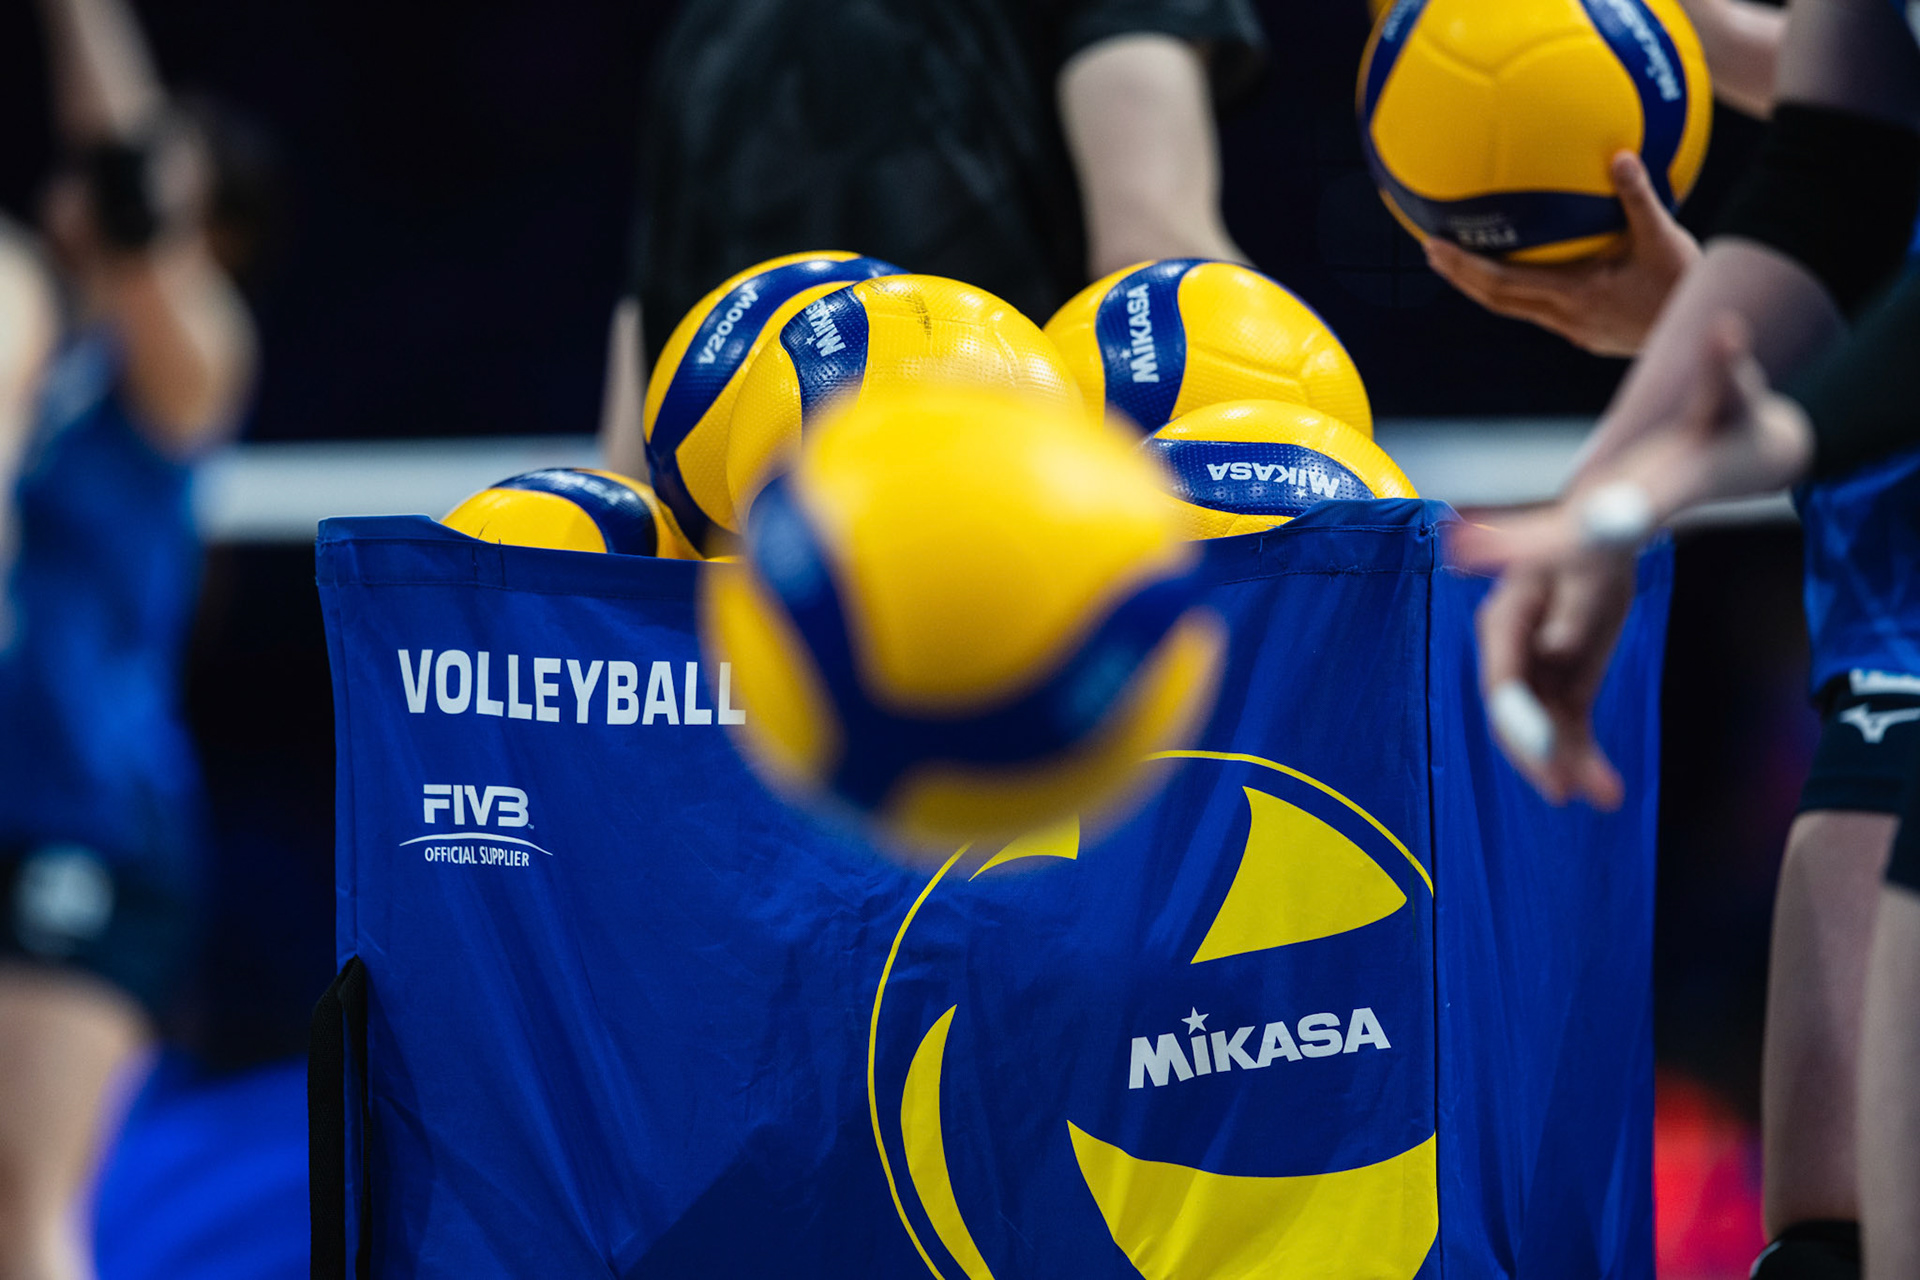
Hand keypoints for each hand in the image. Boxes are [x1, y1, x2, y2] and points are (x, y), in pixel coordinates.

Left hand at [1424, 152, 1699, 356]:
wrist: (1703, 332)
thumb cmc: (1684, 284)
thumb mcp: (1662, 236)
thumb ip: (1638, 196)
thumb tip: (1619, 155)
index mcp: (1572, 296)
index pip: (1502, 284)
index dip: (1464, 268)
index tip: (1435, 247)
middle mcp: (1564, 319)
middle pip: (1496, 300)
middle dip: (1460, 276)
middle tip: (1432, 250)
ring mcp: (1573, 329)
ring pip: (1515, 308)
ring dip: (1484, 286)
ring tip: (1461, 261)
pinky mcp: (1586, 333)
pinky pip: (1539, 310)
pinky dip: (1518, 290)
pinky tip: (1522, 272)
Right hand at [1449, 315, 1814, 805]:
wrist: (1707, 434)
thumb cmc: (1722, 420)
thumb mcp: (1730, 404)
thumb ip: (1722, 376)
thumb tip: (1729, 330)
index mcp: (1588, 516)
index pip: (1544, 562)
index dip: (1535, 607)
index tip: (1543, 649)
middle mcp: (1559, 568)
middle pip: (1511, 647)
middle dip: (1524, 711)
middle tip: (1548, 772)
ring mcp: (1565, 604)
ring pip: (1535, 686)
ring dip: (1555, 745)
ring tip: (1588, 799)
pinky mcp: (1586, 631)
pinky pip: (1570, 696)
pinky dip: (1580, 742)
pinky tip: (1608, 791)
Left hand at [1450, 315, 1813, 574]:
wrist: (1745, 459)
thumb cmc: (1738, 420)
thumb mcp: (1735, 392)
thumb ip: (1724, 365)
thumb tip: (1726, 329)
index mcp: (1667, 489)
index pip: (1621, 514)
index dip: (1593, 525)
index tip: (1561, 540)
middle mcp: (1635, 514)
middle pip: (1576, 541)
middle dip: (1526, 548)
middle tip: (1467, 549)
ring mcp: (1614, 520)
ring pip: (1556, 543)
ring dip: (1507, 547)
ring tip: (1454, 545)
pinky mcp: (1598, 516)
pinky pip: (1550, 532)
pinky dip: (1512, 539)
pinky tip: (1463, 539)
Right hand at [1474, 560, 1635, 807]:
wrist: (1606, 531)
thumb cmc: (1590, 537)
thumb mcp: (1584, 562)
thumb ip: (1569, 603)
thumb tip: (1554, 646)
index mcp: (1504, 620)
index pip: (1502, 683)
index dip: (1520, 725)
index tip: (1544, 759)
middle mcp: (1512, 652)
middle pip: (1515, 715)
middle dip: (1539, 756)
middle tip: (1565, 792)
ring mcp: (1536, 670)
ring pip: (1545, 729)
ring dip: (1570, 765)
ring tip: (1606, 796)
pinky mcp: (1563, 680)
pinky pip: (1570, 727)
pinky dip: (1586, 757)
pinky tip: (1606, 788)